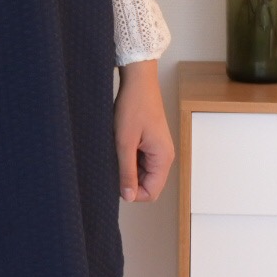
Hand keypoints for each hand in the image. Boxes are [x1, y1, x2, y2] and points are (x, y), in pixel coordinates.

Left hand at [113, 60, 172, 202]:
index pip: (151, 192)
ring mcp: (157, 148)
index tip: (115, 180)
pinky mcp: (150, 142)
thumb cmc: (133, 106)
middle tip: (113, 163)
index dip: (132, 193)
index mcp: (163, 158)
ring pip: (142, 172)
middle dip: (129, 179)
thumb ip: (127, 171)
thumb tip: (128, 196)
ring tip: (116, 150)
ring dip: (127, 167)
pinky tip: (119, 144)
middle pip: (147, 183)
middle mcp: (164, 156)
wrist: (137, 80)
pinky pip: (140, 159)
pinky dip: (128, 157)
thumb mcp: (125, 142)